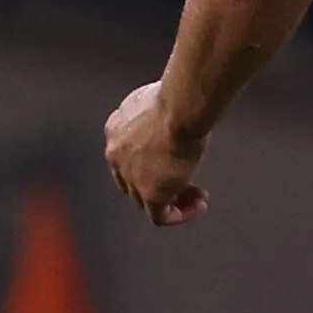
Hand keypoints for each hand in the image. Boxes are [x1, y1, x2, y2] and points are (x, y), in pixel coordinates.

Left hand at [105, 82, 209, 225]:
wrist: (178, 110)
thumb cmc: (175, 98)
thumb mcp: (160, 95)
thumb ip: (158, 107)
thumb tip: (174, 104)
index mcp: (115, 129)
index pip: (125, 152)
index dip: (148, 159)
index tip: (173, 156)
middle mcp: (115, 155)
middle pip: (130, 179)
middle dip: (157, 181)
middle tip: (185, 180)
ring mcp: (130, 177)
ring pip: (144, 199)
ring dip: (171, 198)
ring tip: (196, 197)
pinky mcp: (150, 194)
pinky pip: (161, 216)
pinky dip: (179, 214)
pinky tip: (197, 206)